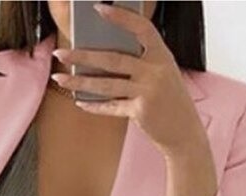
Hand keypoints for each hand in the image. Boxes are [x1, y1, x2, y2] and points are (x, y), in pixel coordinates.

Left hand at [50, 2, 207, 158]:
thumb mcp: (163, 74)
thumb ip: (141, 63)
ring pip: (106, 84)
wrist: (185, 132)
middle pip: (113, 59)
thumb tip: (104, 57)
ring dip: (80, 81)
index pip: (141, 28)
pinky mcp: (140, 111)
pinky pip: (111, 106)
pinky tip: (80, 101)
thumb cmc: (170, 101)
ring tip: (60, 77)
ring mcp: (148, 91)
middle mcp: (156, 71)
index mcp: (162, 55)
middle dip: (82, 55)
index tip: (98, 8)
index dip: (120, 17)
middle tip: (61, 53)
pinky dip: (94, 105)